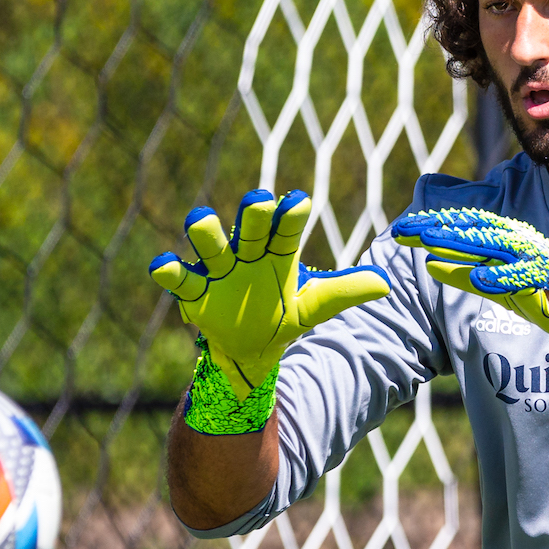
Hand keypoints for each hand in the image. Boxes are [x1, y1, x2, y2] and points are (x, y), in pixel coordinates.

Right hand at [151, 189, 390, 404]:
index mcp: (277, 253)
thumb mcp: (314, 307)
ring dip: (205, 231)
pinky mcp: (194, 292)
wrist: (250, 348)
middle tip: (260, 200)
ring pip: (209, 243)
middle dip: (253, 213)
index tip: (301, 201)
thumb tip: (387, 283)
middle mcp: (246, 254)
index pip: (287, 229)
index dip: (291, 215)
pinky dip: (169, 270)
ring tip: (201, 220)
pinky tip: (162, 264)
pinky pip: (179, 278)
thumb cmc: (282, 315)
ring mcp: (217, 270)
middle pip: (249, 227)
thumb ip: (344, 292)